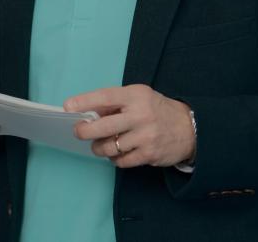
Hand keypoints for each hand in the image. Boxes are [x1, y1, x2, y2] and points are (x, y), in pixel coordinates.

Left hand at [66, 85, 194, 168]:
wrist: (190, 128)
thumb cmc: (158, 110)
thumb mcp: (140, 97)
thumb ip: (117, 104)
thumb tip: (89, 113)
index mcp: (136, 96)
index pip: (105, 97)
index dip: (85, 101)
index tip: (68, 106)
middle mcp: (140, 115)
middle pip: (102, 126)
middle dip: (85, 131)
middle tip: (79, 132)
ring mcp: (145, 136)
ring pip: (109, 146)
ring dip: (99, 148)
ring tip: (100, 145)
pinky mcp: (149, 154)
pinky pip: (121, 161)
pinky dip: (115, 159)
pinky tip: (118, 152)